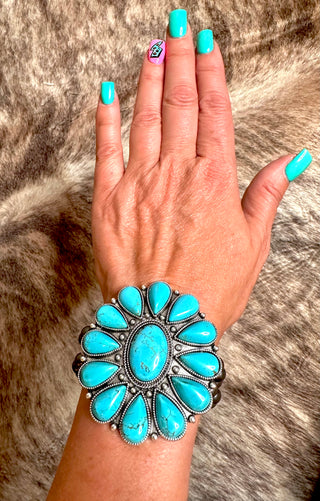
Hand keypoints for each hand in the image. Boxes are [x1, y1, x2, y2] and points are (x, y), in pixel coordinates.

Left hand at [92, 21, 310, 340]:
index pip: (215, 113)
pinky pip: (106, 151)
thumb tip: (290, 161)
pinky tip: (107, 94)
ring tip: (153, 48)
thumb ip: (265, 196)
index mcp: (214, 182)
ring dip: (149, 80)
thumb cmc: (212, 289)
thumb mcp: (253, 245)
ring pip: (145, 119)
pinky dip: (106, 120)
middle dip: (180, 61)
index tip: (208, 45)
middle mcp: (176, 175)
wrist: (165, 323)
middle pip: (180, 105)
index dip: (211, 74)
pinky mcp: (108, 202)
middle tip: (179, 27)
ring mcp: (139, 185)